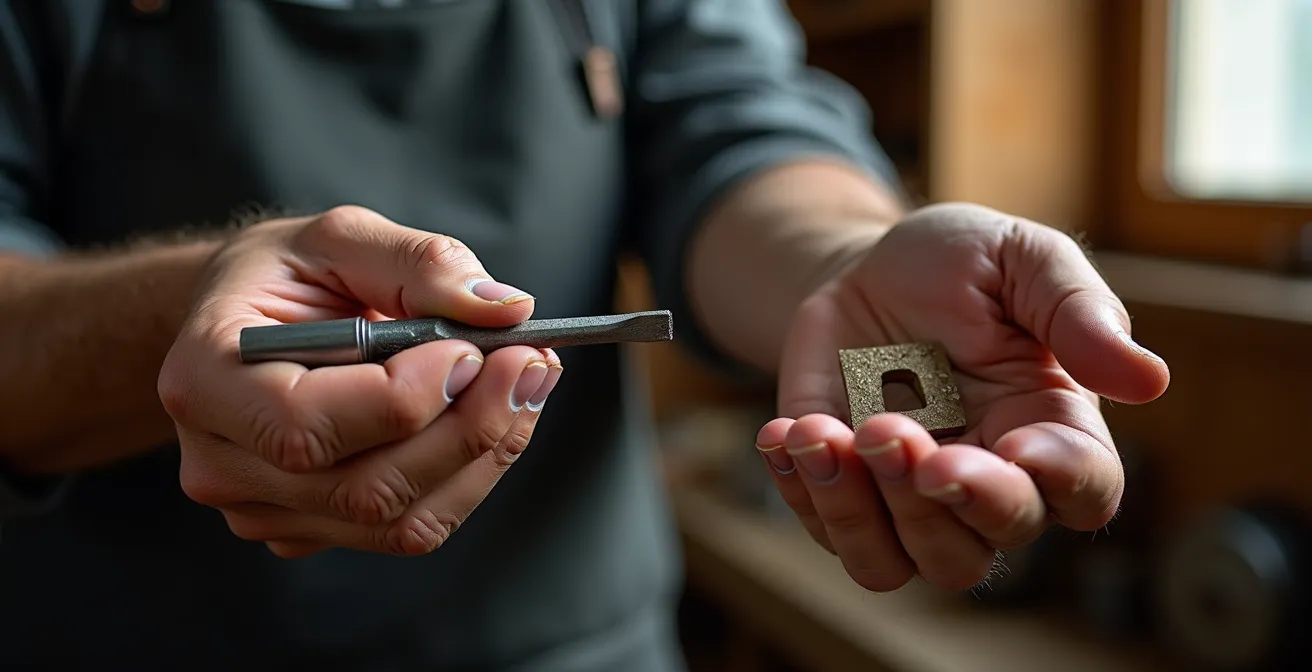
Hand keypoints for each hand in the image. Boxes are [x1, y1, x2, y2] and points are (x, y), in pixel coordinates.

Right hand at [157, 206, 561, 557]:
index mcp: (205, 378)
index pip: (306, 424)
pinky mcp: (310, 528)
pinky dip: (468, 477)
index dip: (406, 397)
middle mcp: (221, 461)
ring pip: (398, 521)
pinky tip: (493, 418)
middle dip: (468, 428)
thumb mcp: (342, 237)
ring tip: (527, 385)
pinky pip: (405, 527)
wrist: (250, 320)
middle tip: (532, 364)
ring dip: (483, 456)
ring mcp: (263, 508)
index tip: (472, 349)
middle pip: (364, 488)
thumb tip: (504, 308)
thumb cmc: (287, 276)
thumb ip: (420, 263)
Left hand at [757, 203, 1168, 590]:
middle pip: (987, 541)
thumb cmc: (957, 265)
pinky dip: (803, 491)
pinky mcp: (848, 496)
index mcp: (1051, 425)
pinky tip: (788, 431)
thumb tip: (1148, 380)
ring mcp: (913, 498)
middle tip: (892, 430)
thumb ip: (1076, 309)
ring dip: (861, 511)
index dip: (1059, 482)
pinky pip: (831, 535)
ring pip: (906, 562)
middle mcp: (989, 478)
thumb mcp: (1018, 256)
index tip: (1017, 448)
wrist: (863, 273)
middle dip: (938, 498)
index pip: (1084, 489)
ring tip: (823, 434)